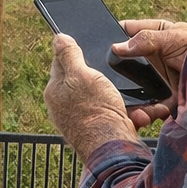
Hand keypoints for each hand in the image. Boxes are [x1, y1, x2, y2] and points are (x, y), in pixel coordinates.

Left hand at [44, 33, 139, 163]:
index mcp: (55, 90)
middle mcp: (62, 106)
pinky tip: (131, 114)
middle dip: (103, 77)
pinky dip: (123, 112)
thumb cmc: (95, 110)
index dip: (77, 52)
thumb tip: (58, 37)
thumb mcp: (81, 74)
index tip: (92, 49)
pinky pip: (111, 114)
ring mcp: (78, 120)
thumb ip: (69, 55)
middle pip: (83, 79)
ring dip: (116, 96)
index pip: (62, 61)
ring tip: (125, 99)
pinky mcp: (96, 131)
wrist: (112, 150)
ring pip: (101, 97)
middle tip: (114, 78)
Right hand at [113, 18, 186, 123]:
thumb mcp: (176, 38)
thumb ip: (147, 39)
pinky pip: (151, 105)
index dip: (113, 36)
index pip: (128, 31)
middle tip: (105, 79)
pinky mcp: (168, 99)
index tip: (97, 44)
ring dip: (129, 97)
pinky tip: (142, 115)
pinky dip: (146, 112)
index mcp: (158, 32)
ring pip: (135, 87)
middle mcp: (156, 55)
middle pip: (128, 62)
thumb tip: (117, 48)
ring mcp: (160, 78)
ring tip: (122, 103)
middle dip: (116, 72)